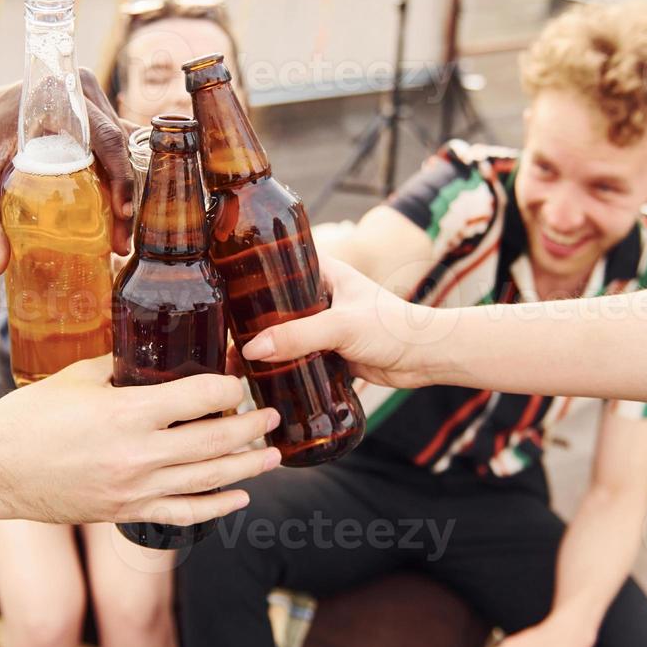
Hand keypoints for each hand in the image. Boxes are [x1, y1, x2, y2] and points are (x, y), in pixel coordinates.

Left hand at [0, 70, 138, 275]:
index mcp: (58, 96)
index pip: (104, 136)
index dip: (121, 176)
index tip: (122, 215)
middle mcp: (82, 92)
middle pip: (120, 145)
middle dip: (127, 195)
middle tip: (121, 242)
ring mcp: (93, 101)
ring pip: (124, 147)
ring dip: (127, 189)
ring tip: (121, 235)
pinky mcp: (95, 114)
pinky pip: (116, 146)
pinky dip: (120, 177)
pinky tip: (118, 212)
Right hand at [0, 356, 280, 524]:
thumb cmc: (27, 418)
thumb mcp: (76, 378)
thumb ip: (120, 367)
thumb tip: (151, 352)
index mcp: (126, 413)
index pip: (199, 397)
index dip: (229, 386)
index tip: (241, 378)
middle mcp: (137, 455)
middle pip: (214, 441)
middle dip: (251, 427)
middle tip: (273, 416)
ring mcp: (133, 489)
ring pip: (208, 480)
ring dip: (247, 468)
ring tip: (272, 456)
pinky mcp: (125, 513)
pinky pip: (184, 515)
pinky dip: (217, 507)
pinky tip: (240, 497)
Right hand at [240, 257, 457, 388]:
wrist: (425, 358)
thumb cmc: (393, 327)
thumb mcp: (342, 326)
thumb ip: (298, 336)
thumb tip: (252, 350)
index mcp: (322, 271)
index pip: (276, 267)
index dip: (248, 280)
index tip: (220, 297)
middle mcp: (319, 295)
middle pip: (273, 307)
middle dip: (249, 324)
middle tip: (220, 340)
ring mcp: (323, 324)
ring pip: (283, 335)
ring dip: (263, 349)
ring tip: (232, 365)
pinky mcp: (328, 351)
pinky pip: (296, 358)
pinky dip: (280, 367)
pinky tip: (258, 379)